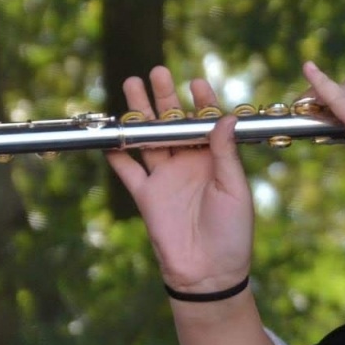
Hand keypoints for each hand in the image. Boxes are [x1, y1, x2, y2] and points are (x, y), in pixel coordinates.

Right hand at [105, 66, 253, 295]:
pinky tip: (109, 135)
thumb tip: (226, 118)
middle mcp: (189, 164)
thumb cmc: (233, 232)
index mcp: (215, 160)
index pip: (206, 123)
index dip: (201, 102)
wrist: (209, 272)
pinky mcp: (146, 196)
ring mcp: (165, 178)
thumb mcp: (235, 190)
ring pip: (148, 139)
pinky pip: (128, 171)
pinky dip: (117, 154)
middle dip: (164, 97)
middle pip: (173, 123)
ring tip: (130, 84)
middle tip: (157, 71)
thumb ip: (225, 154)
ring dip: (139, 115)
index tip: (196, 81)